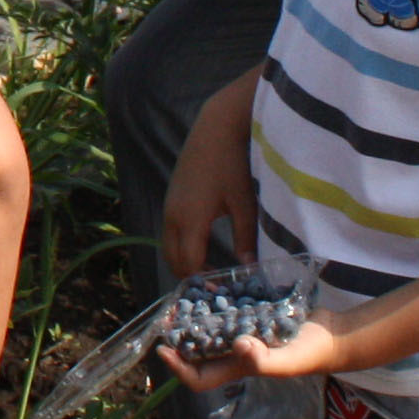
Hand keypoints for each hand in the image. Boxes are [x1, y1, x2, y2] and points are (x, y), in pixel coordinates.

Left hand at [157, 311, 342, 394]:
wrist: (333, 335)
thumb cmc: (311, 353)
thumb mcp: (288, 360)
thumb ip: (263, 360)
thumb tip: (238, 346)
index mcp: (239, 368)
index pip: (199, 378)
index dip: (179, 368)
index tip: (164, 348)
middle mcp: (236, 353)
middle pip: (199, 350)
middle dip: (181, 335)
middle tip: (169, 314)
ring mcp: (244, 334)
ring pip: (210, 328)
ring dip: (196, 315)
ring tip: (183, 297)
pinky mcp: (253, 317)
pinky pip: (228, 309)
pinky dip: (217, 299)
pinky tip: (210, 283)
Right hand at [159, 105, 258, 281]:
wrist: (216, 126)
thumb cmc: (233, 162)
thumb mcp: (244, 202)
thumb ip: (246, 237)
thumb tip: (249, 267)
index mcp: (189, 219)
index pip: (189, 264)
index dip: (203, 282)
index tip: (222, 292)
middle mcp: (172, 215)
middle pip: (173, 260)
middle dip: (191, 277)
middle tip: (216, 287)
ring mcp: (169, 206)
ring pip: (169, 247)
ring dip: (186, 262)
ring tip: (213, 271)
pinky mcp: (172, 198)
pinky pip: (171, 233)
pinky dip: (182, 247)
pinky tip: (204, 248)